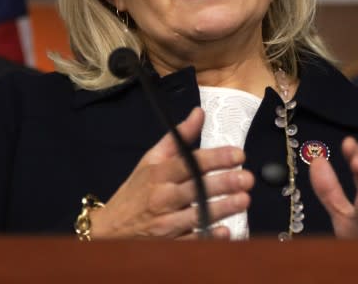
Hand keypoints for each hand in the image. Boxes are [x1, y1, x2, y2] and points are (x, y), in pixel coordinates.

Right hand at [90, 107, 254, 238]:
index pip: (189, 163)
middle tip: (247, 177)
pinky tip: (225, 231)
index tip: (238, 154)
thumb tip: (199, 113)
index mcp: (159, 173)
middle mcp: (162, 197)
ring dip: (221, 208)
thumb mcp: (151, 159)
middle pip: (196, 188)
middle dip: (223, 183)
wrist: (110, 228)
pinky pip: (191, 242)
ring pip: (196, 215)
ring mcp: (165, 223)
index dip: (214, 158)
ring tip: (244, 200)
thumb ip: (178, 138)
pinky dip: (208, 237)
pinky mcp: (169, 244)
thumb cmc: (136, 191)